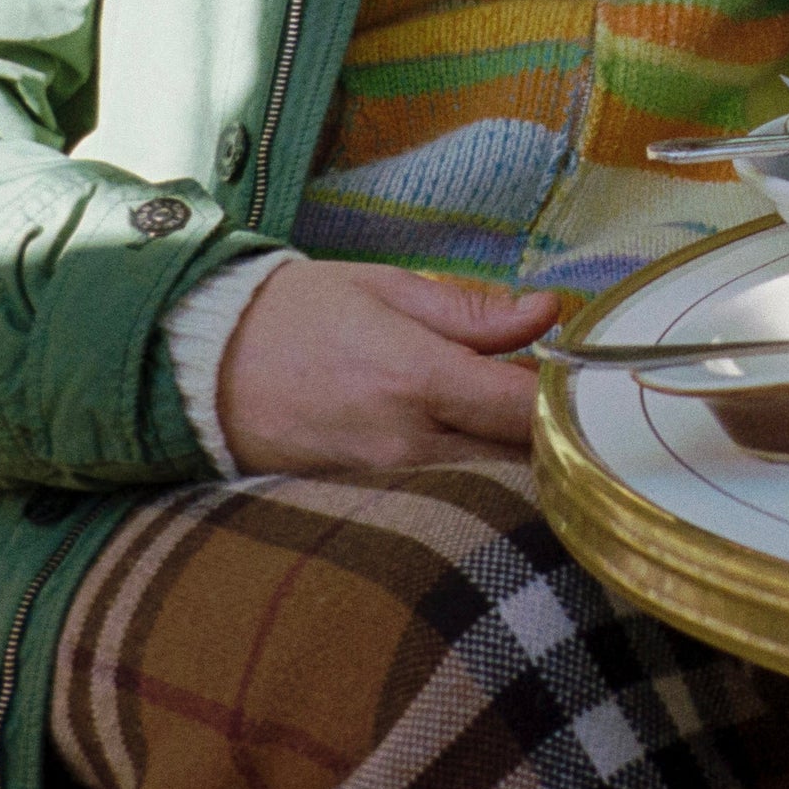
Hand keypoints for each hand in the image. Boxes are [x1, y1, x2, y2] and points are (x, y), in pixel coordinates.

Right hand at [216, 260, 559, 474]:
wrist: (197, 367)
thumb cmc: (299, 313)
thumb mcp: (391, 290)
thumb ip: (474, 312)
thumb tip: (549, 312)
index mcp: (419, 379)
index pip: (526, 411)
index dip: (571, 401)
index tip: (591, 379)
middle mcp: (406, 441)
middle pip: (515, 455)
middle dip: (550, 429)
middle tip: (568, 393)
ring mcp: (383, 479)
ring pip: (481, 477)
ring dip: (510, 450)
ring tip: (516, 408)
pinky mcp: (362, 498)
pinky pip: (438, 489)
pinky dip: (467, 468)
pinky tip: (472, 437)